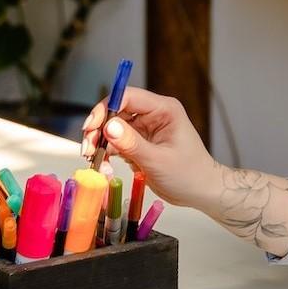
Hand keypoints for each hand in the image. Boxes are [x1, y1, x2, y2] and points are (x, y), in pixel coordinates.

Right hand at [81, 86, 221, 210]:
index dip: (106, 108)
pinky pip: (116, 142)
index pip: (128, 97)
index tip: (91, 127)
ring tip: (98, 164)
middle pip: (116, 112)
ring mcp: (146, 128)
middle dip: (99, 130)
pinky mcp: (140, 142)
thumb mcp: (157, 160)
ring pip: (112, 128)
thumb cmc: (188, 174)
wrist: (199, 191)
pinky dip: (107, 153)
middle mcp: (154, 114)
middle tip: (88, 150)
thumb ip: (132, 143)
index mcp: (164, 109)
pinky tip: (106, 168)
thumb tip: (108, 126)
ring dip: (100, 144)